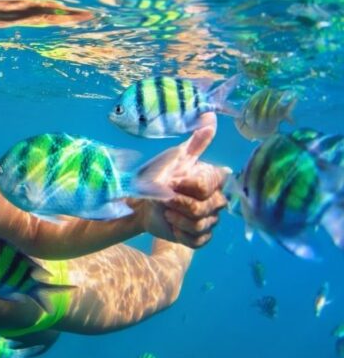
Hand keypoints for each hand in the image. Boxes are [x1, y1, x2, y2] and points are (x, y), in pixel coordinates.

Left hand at [133, 113, 229, 247]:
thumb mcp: (174, 157)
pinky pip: (198, 241)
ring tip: (165, 211)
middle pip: (205, 208)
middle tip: (164, 198)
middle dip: (179, 203)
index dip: (187, 186)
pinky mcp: (200, 238)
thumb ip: (196, 141)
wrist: (140, 202)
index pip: (209, 185)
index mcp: (213, 180)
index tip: (172, 181)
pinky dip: (180, 234)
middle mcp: (217, 200)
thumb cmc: (157, 176)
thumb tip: (210, 116)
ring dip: (177, 218)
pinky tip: (170, 225)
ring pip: (201, 225)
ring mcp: (210, 220)